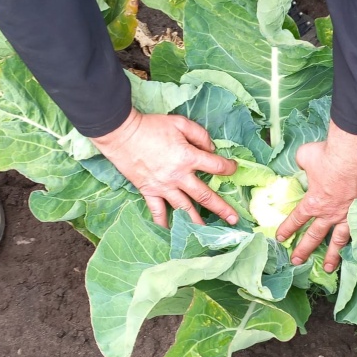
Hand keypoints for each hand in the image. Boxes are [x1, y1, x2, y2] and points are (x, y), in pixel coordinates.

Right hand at [91, 108, 238, 227]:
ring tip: (207, 234)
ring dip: (197, 222)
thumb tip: (211, 149)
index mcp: (188, 158)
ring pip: (184, 209)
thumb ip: (199, 135)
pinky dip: (164, 224)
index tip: (233, 169)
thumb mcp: (180, 123)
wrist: (122, 134)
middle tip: (234, 219)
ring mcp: (163, 187)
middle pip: (204, 196)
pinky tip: (171, 234)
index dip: (228, 167)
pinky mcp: (149, 192)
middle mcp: (179, 177)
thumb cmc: (151, 126)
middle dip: (221, 208)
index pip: (216, 166)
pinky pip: (158, 212)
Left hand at [276, 122, 356, 271]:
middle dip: (304, 250)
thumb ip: (302, 163)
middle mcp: (329, 214)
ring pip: (338, 241)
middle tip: (296, 261)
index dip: (287, 229)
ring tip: (327, 268)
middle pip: (313, 236)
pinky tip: (356, 251)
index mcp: (313, 202)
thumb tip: (303, 162)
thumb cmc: (329, 155)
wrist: (355, 155)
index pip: (296, 219)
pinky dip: (356, 242)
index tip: (280, 238)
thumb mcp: (306, 156)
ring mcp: (347, 215)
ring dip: (332, 256)